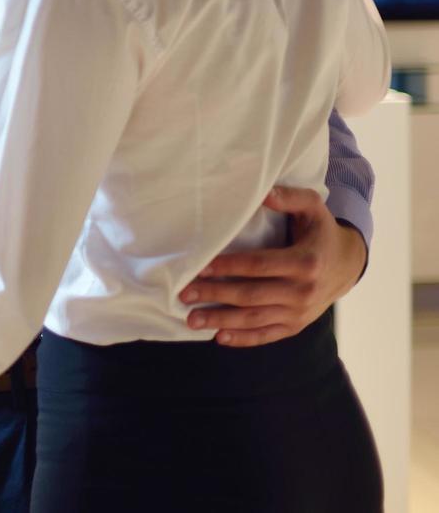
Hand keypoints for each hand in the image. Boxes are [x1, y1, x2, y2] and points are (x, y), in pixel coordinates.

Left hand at [180, 185, 366, 346]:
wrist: (347, 264)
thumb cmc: (321, 231)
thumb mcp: (313, 208)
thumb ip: (290, 198)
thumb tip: (263, 193)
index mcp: (305, 262)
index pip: (259, 266)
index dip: (229, 267)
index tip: (201, 267)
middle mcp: (303, 291)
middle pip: (252, 295)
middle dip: (216, 295)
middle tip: (184, 294)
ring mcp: (300, 312)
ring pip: (256, 319)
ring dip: (222, 321)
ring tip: (191, 320)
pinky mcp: (297, 325)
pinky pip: (268, 335)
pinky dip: (244, 339)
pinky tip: (219, 337)